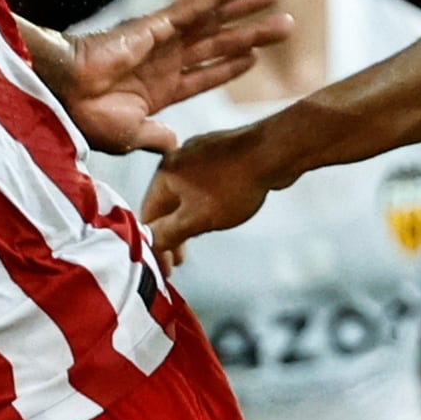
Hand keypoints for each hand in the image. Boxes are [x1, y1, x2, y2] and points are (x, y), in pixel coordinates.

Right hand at [40, 0, 280, 155]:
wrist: (62, 95)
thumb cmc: (86, 116)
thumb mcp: (131, 136)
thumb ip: (156, 137)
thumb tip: (174, 143)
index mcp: (161, 89)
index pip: (207, 74)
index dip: (233, 65)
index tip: (256, 56)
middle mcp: (167, 61)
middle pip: (220, 44)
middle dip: (253, 33)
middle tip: (286, 24)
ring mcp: (163, 41)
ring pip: (214, 22)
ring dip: (246, 9)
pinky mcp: (155, 26)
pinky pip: (192, 8)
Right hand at [140, 109, 327, 260]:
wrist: (272, 153)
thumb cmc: (234, 184)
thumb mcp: (197, 219)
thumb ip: (169, 233)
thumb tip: (149, 243)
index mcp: (164, 175)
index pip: (148, 217)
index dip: (154, 245)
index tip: (164, 266)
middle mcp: (177, 160)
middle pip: (166, 205)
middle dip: (172, 234)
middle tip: (178, 259)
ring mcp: (199, 154)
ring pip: (185, 194)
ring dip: (187, 219)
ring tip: (196, 237)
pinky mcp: (220, 154)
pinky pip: (203, 184)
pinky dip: (202, 203)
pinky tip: (214, 212)